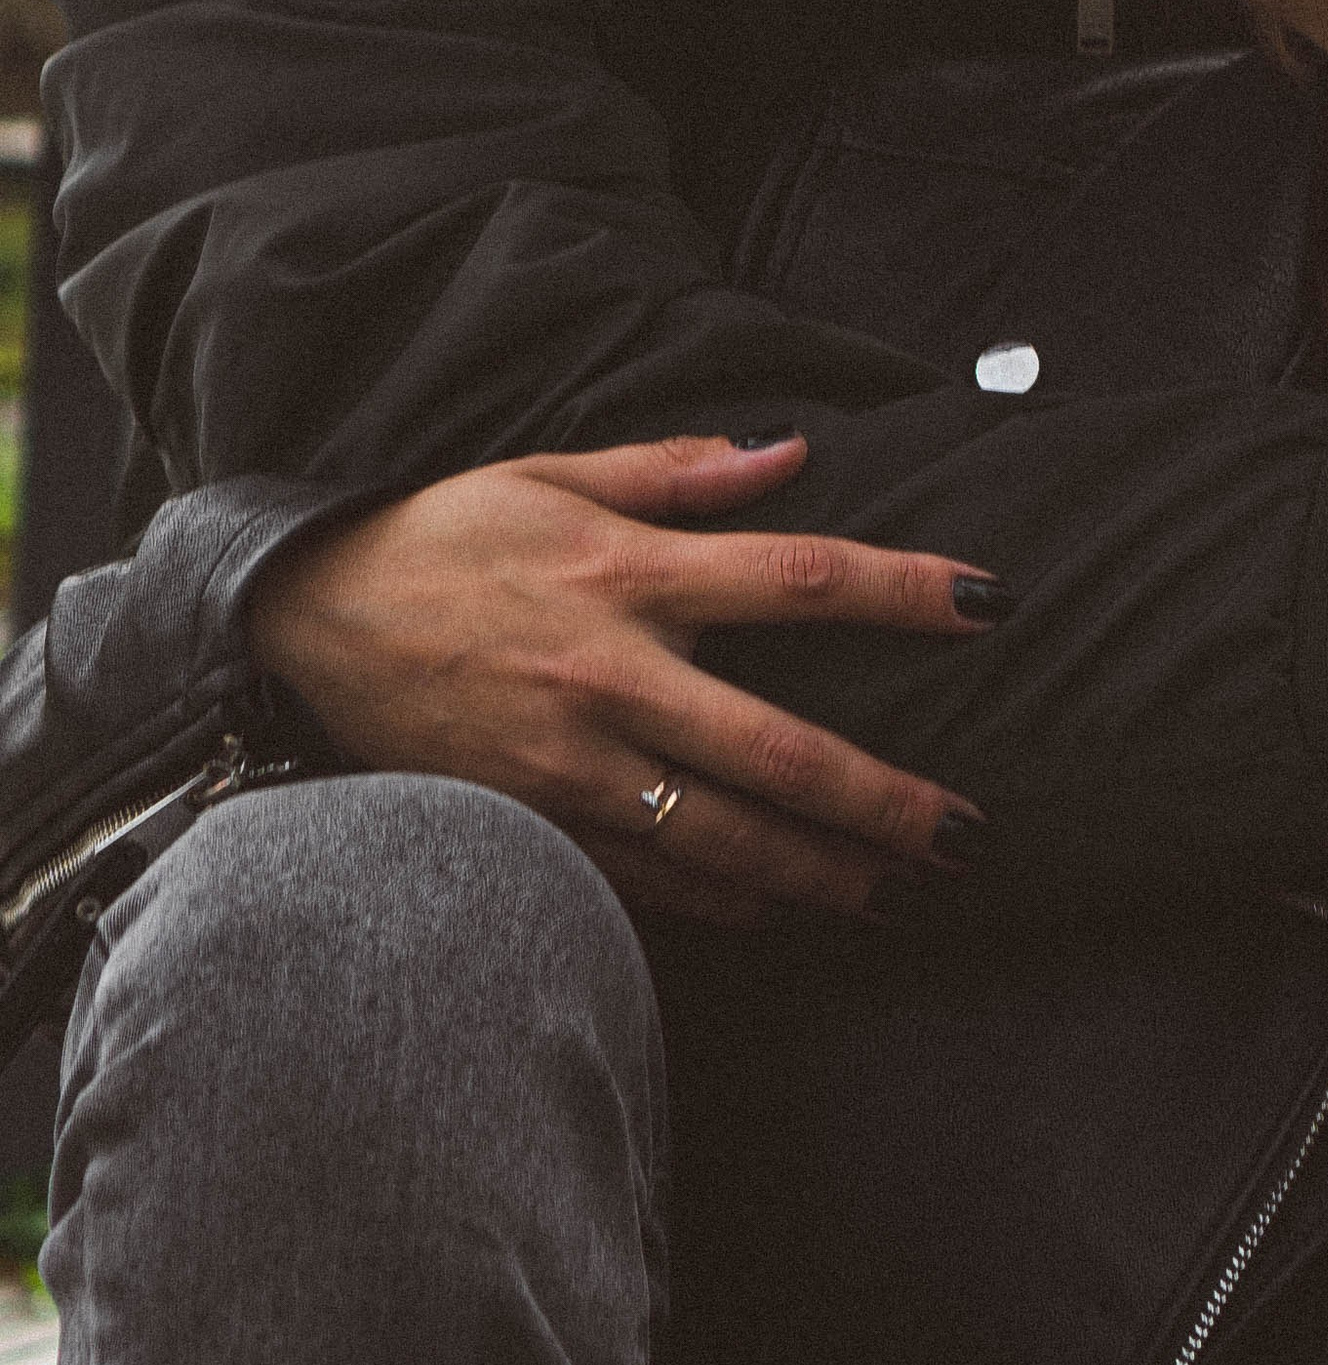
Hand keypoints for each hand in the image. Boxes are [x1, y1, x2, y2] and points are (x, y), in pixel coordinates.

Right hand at [247, 433, 1000, 928]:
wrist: (300, 621)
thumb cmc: (442, 536)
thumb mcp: (553, 472)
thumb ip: (678, 470)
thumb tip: (792, 452)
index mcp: (630, 575)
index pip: (801, 578)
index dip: (905, 593)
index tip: (990, 606)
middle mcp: (614, 677)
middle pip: (784, 751)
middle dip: (887, 802)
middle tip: (967, 835)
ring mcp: (572, 765)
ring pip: (727, 841)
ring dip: (824, 876)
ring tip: (899, 892)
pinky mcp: (533, 823)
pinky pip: (651, 881)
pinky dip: (728, 904)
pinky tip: (787, 912)